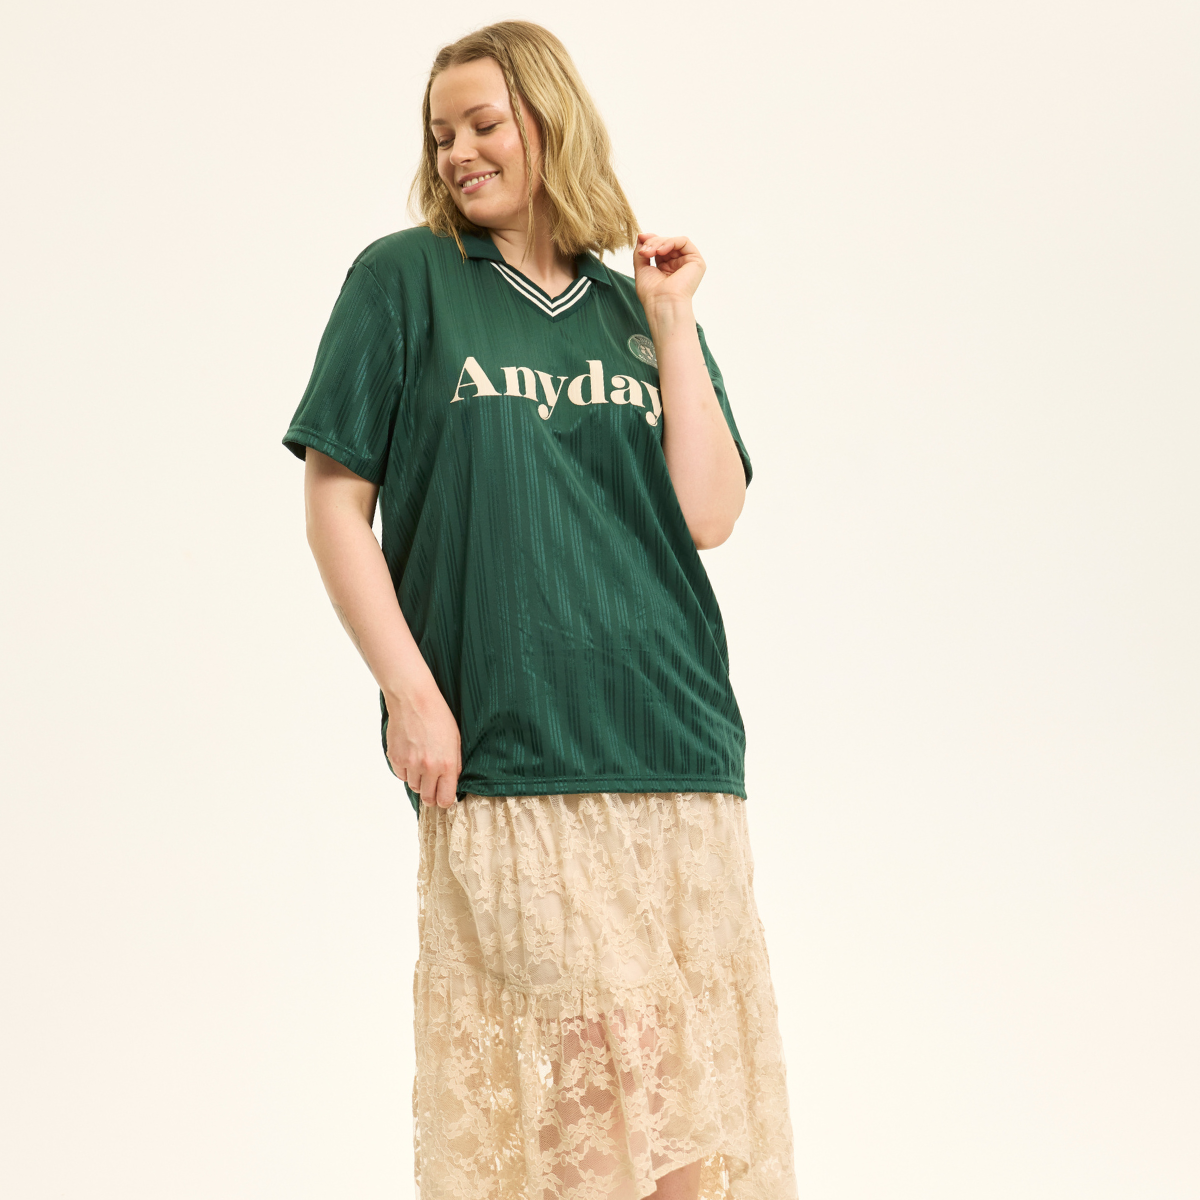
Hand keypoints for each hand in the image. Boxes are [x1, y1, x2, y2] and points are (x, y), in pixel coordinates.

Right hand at [384, 682, 461, 808]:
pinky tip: (411, 756)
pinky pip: (401, 775)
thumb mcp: (455, 741)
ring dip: (418, 780)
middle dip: (431, 795)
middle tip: (432, 787)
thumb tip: (452, 783)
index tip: (443, 798)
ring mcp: (410, 764)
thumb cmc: (438, 717)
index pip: (445, 799)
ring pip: (414, 786)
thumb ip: (454, 765)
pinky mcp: (396, 758)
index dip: (445, 801)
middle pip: (428, 798)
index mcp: (447, 764)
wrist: (414, 700)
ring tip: (422, 763)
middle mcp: (428, 767)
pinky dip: (405, 770)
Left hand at [633, 233, 705, 312]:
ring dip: (659, 242)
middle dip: (653, 242)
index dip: (651, 241)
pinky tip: (660, 251)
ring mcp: (688, 263)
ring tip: (649, 252)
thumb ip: (642, 252)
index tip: (641, 239)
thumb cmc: (652, 294)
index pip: (660, 247)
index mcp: (667, 268)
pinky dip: (670, 242)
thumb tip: (642, 236)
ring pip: (674, 241)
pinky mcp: (696, 261)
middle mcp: (679, 265)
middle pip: (666, 243)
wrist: (663, 304)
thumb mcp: (642, 268)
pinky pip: (683, 241)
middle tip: (644, 251)